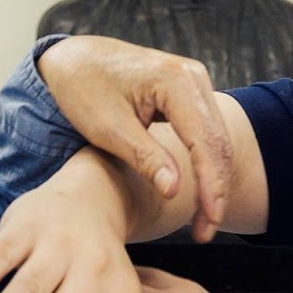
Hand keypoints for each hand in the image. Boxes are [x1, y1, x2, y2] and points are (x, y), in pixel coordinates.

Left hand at [37, 36, 231, 242]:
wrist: (74, 60)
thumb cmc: (83, 88)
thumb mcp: (108, 127)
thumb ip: (145, 157)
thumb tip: (175, 190)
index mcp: (175, 80)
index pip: (204, 141)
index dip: (210, 185)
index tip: (207, 221)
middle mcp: (193, 76)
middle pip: (218, 142)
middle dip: (215, 190)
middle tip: (204, 232)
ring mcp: (194, 82)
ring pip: (217, 140)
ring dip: (213, 181)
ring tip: (202, 222)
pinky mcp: (190, 93)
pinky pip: (206, 133)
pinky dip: (205, 165)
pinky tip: (198, 194)